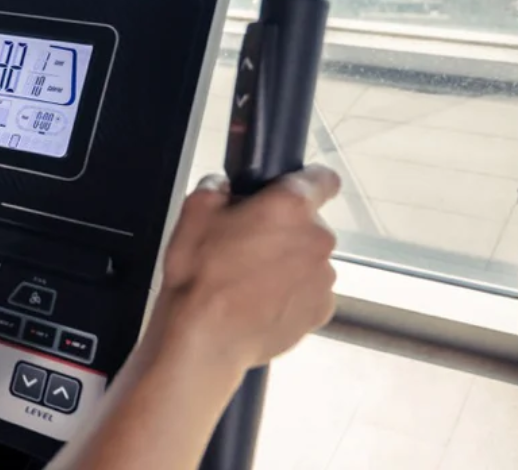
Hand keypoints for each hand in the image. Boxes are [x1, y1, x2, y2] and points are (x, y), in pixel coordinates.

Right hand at [147, 165, 340, 375]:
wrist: (205, 338)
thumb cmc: (200, 276)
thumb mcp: (194, 212)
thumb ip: (215, 187)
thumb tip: (223, 187)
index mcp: (290, 207)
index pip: (323, 179)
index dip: (310, 180)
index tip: (298, 188)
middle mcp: (316, 239)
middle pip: (309, 224)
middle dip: (284, 229)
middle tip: (248, 243)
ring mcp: (323, 278)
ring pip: (309, 259)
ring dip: (288, 262)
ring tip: (250, 278)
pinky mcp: (321, 310)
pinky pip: (309, 291)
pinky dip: (291, 293)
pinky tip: (260, 299)